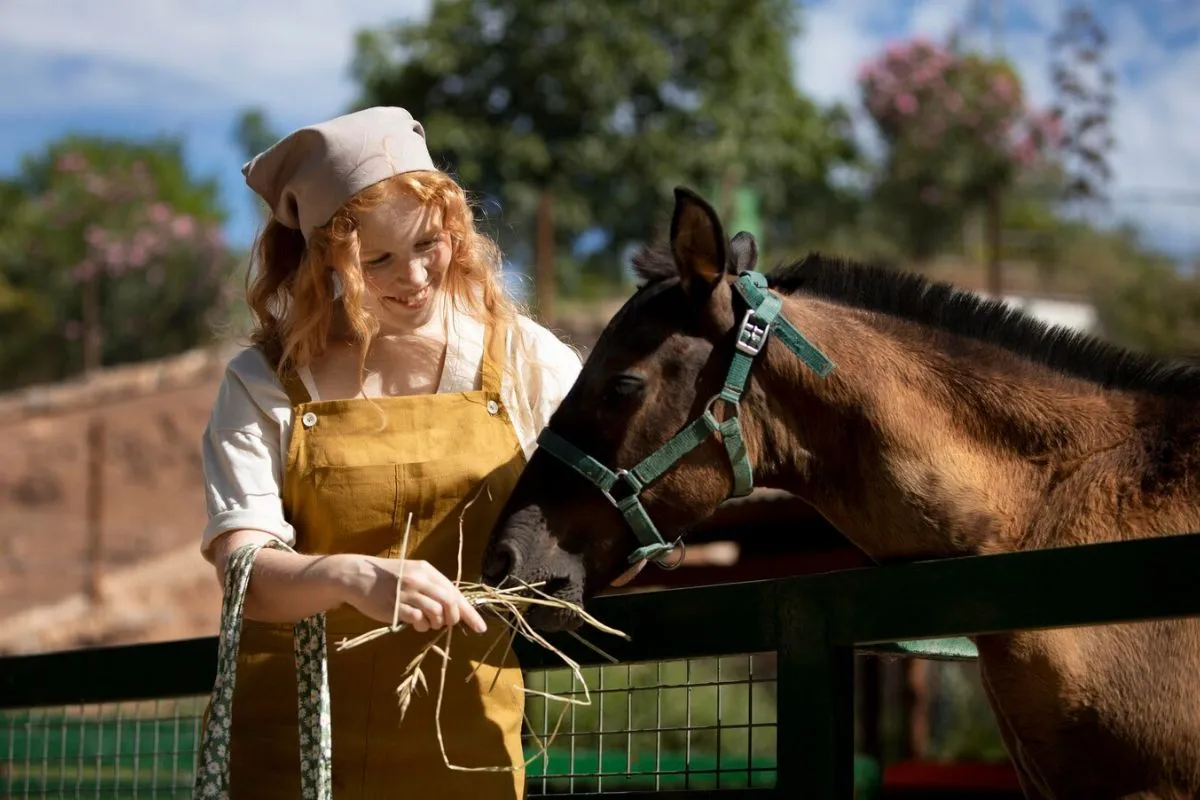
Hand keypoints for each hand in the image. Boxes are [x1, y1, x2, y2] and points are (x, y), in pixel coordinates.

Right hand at [335, 555, 487, 633]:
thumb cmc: (389, 577)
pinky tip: (414, 623)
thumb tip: (453, 608)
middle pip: (449, 603)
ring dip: (435, 623)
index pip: (455, 593)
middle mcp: (419, 580)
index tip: (480, 628)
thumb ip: (432, 587)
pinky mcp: (395, 606)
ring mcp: (407, 593)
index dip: (469, 612)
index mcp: (427, 570)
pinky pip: (417, 620)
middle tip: (447, 624)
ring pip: (435, 613)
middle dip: (453, 619)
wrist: (358, 576)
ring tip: (426, 622)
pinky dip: (420, 625)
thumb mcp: (413, 573)